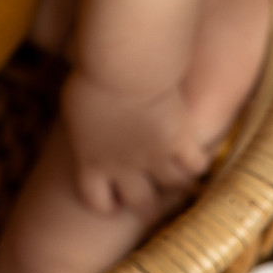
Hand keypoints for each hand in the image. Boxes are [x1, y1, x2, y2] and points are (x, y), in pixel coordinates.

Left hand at [61, 71, 210, 218]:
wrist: (123, 66)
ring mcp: (153, 157)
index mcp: (91, 160)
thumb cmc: (92, 75)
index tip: (115, 199)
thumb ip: (83, 127)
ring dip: (178, 181)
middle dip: (148, 206)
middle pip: (141, 204)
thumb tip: (86, 124)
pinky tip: (194, 153)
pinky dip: (197, 162)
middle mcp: (123, 167)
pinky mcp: (179, 142)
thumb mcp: (75, 106)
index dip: (107, 203)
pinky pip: (196, 165)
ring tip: (181, 175)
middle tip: (155, 199)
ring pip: (174, 185)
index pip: (97, 200)